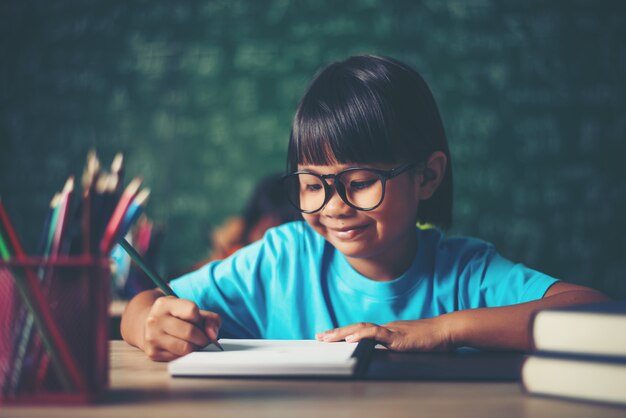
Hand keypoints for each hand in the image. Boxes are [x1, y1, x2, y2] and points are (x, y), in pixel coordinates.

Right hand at [142, 296, 221, 360]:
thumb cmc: (176, 318)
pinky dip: (186, 355)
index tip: (198, 321)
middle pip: (190, 332)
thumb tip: (213, 335)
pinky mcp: (153, 353)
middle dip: (202, 337)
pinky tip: (183, 348)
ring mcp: (152, 337)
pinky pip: (179, 358)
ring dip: (195, 348)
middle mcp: (155, 320)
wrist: (149, 327)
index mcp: (164, 304)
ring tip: (194, 343)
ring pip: (186, 348)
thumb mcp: (191, 310)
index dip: (200, 318)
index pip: (192, 310)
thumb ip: (209, 319)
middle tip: (202, 338)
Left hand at [316, 317, 453, 351]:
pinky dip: (362, 335)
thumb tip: (382, 355)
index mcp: (387, 331)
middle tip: (320, 336)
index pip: (361, 330)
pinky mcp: (398, 337)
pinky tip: (351, 338)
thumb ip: (394, 348)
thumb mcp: (408, 345)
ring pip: (362, 328)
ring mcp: (391, 331)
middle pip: (356, 327)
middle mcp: (386, 328)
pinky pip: (377, 334)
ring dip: (343, 333)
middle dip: (336, 333)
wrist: (447, 331)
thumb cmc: (432, 340)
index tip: (329, 337)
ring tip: (328, 338)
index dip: (344, 333)